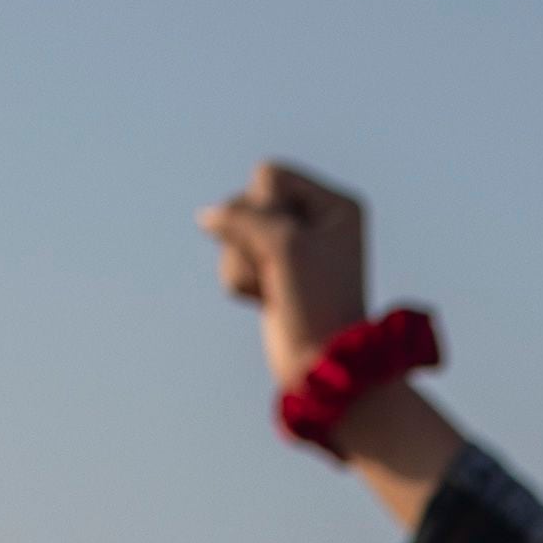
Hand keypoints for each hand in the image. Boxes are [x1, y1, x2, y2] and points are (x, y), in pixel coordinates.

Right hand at [199, 161, 368, 388]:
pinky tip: (266, 300)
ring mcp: (293, 249)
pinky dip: (240, 281)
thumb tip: (206, 216)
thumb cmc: (315, 304)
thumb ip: (240, 216)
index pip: (270, 174)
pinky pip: (231, 258)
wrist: (320, 368)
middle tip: (281, 271)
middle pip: (247, 201)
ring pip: (234, 232)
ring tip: (274, 289)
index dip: (264, 205)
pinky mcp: (273, 275)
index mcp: (336, 205)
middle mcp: (317, 222)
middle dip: (251, 238)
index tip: (290, 243)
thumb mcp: (282, 245)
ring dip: (243, 263)